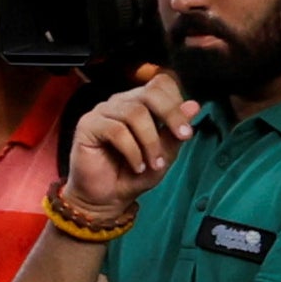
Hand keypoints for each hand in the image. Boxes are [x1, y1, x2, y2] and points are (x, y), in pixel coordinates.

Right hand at [62, 68, 193, 223]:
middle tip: (183, 136)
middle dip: (171, 115)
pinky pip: (116, 130)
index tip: (185, 127)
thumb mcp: (164, 155)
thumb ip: (175, 132)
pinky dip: (132, 151)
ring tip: (153, 163)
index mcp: (139, 104)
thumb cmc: (133, 175)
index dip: (176, 101)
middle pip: (150, 92)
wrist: (106, 198)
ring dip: (150, 142)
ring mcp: (102, 112)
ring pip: (135, 113)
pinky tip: (136, 165)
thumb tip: (193, 105)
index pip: (160, 84)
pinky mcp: (87, 125)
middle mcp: (120, 103)